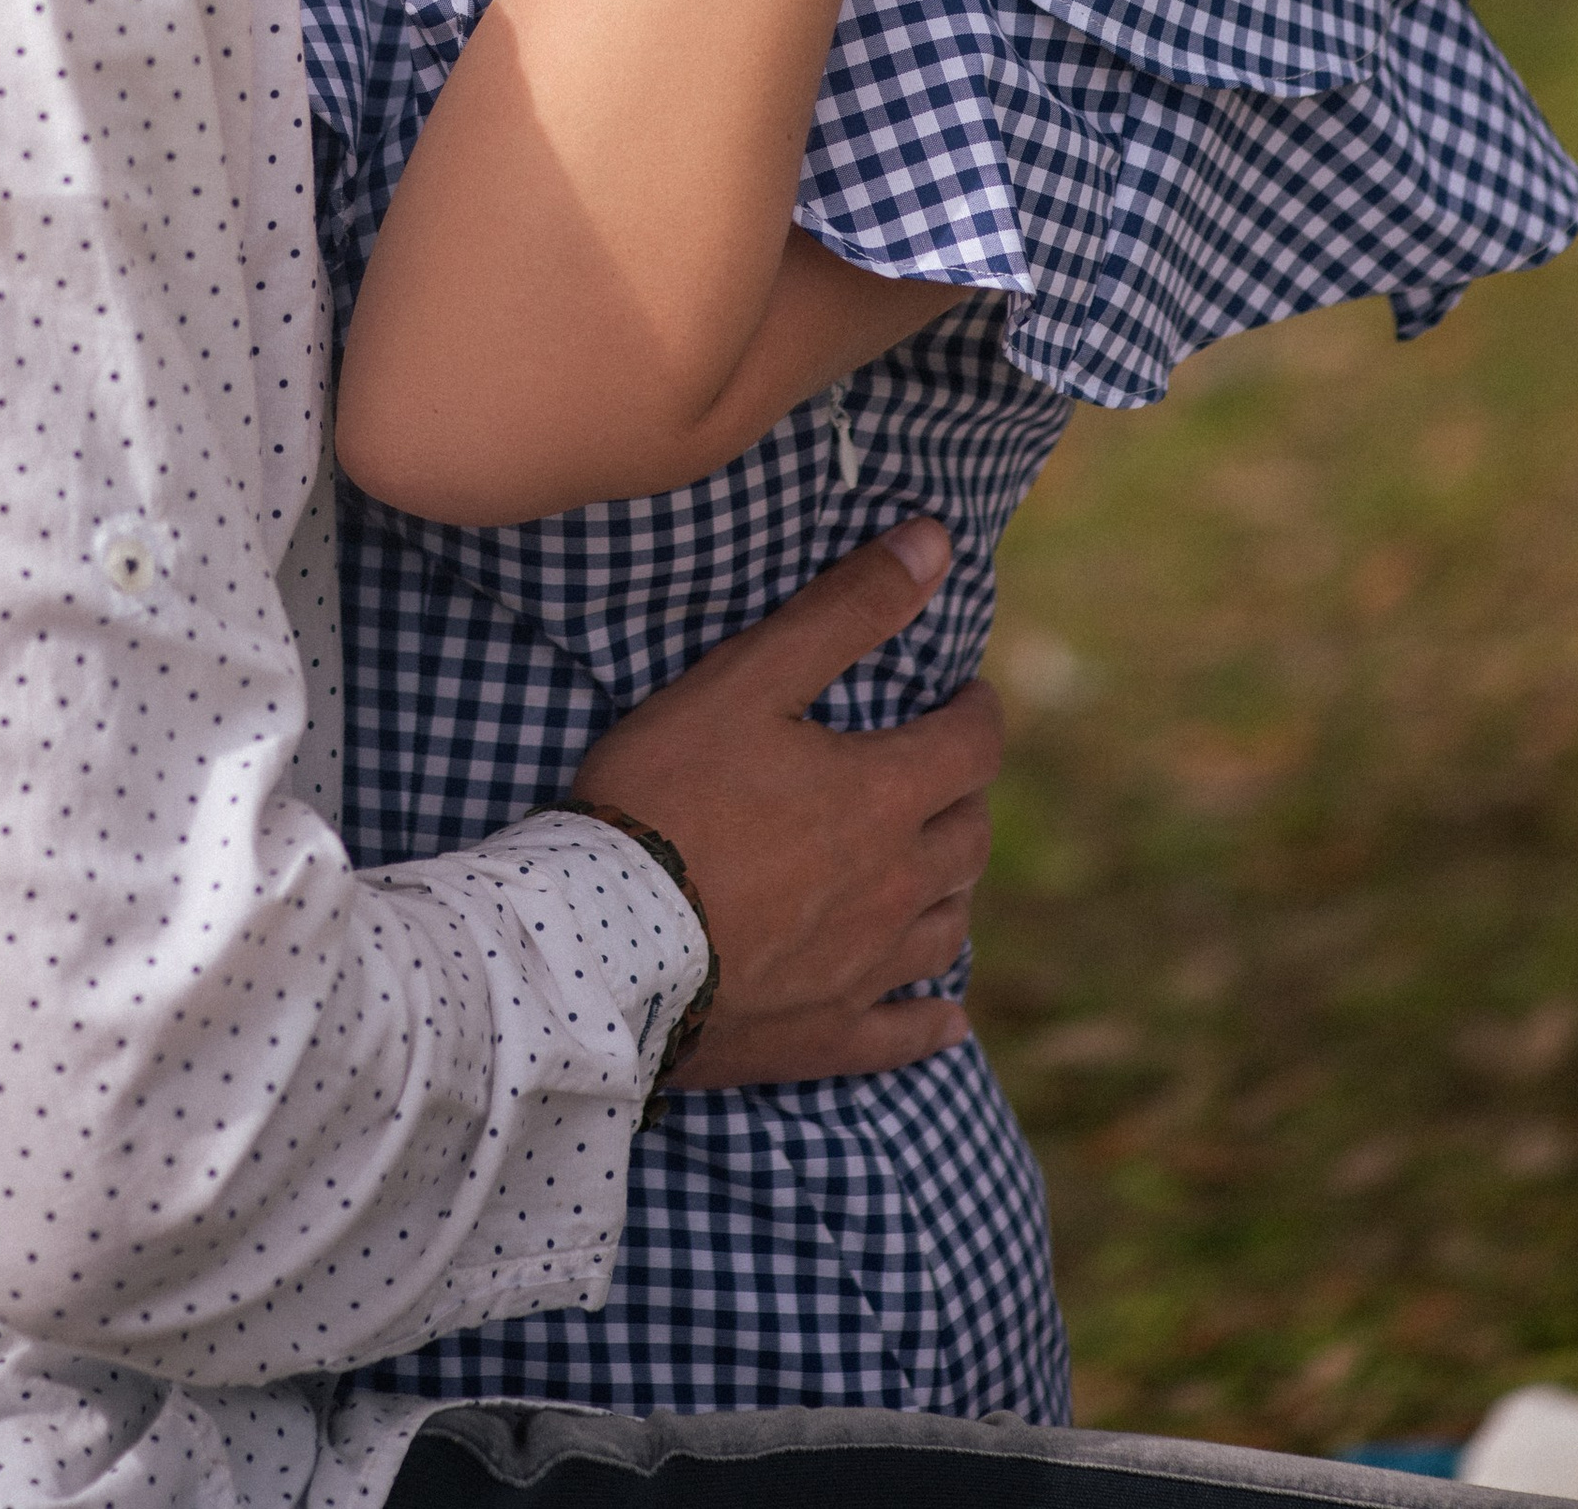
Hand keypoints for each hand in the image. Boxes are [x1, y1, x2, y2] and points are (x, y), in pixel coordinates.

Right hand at [573, 518, 996, 1090]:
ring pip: (949, 925)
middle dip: (962, 794)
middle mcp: (898, 887)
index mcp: (887, 797)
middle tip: (935, 771)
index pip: (973, 745)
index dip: (974, 712)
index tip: (962, 696)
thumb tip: (935, 541)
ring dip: (951, 887)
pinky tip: (945, 1016)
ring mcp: (867, 969)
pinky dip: (933, 1017)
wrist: (603, 943)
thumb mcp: (749, 680)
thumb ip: (845, 611)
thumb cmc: (668, 795)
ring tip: (930, 864)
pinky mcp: (828, 1035)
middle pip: (970, 836)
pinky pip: (906, 1032)